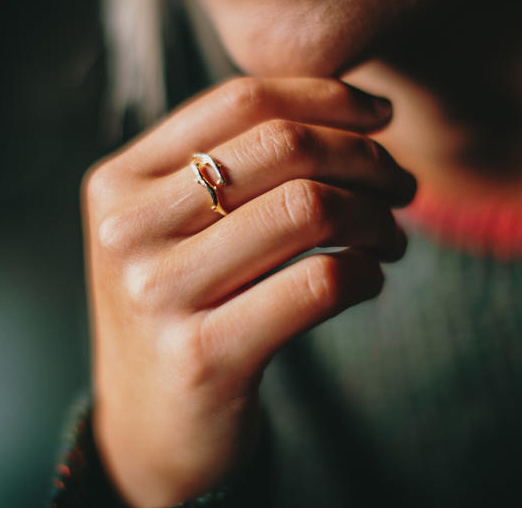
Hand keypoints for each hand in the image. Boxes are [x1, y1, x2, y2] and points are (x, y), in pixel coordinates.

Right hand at [82, 77, 415, 505]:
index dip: (327, 96)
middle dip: (366, 156)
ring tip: (391, 237)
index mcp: (119, 181)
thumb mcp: (175, 227)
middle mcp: (127, 229)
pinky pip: (321, 283)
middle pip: (282, 146)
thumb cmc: (182, 309)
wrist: (149, 427)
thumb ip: (230, 164)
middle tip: (402, 184)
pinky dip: (367, 272)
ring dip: (377, 217)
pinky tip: (370, 278)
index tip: (382, 114)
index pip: (240, 100)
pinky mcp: (203, 355)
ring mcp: (158, 293)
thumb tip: (349, 105)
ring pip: (308, 208)